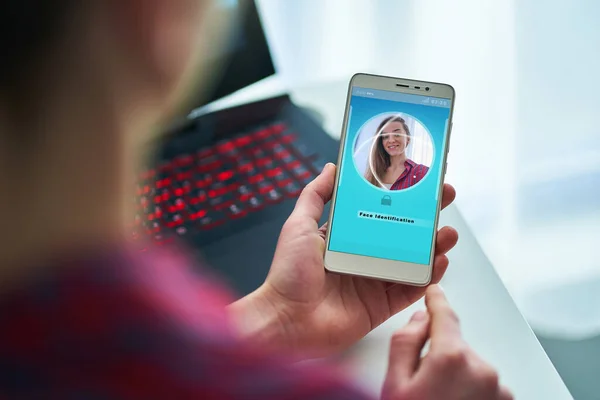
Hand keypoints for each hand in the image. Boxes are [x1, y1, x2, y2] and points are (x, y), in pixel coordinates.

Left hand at [230, 163, 457, 356]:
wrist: (286, 320)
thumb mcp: (299, 225)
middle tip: (443, 199)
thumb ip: (315, 196)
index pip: (380, 211)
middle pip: (403, 233)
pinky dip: (429, 276)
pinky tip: (440, 261)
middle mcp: (363, 256)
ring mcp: (374, 281)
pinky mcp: (381, 305)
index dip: (400, 197)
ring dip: (434, 245)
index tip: (418, 181)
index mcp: (346, 237)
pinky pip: (411, 289)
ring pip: (413, 260)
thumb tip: (331, 168)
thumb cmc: (288, 274)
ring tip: (447, 232)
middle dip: (426, 217)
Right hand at [382, 286, 512, 399]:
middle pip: (455, 346)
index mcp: (452, 358)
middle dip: (440, 356)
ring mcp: (498, 389)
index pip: (444, 316)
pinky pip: (483, 385)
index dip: (436, 301)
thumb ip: (405, 344)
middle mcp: (482, 370)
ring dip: (456, 377)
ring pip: (469, 367)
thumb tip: (419, 321)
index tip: (434, 292)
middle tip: (422, 384)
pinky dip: (471, 391)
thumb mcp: (395, 385)